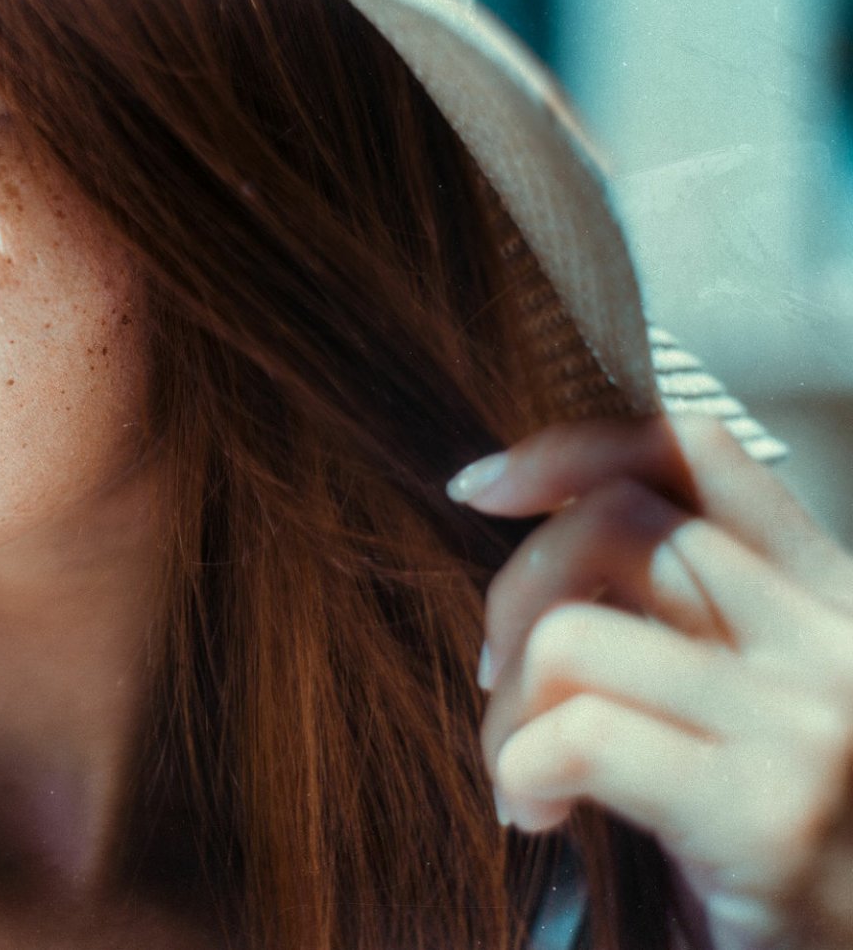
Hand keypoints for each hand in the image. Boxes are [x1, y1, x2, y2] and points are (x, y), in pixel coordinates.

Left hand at [456, 415, 852, 949]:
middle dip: (514, 592)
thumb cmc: (790, 853)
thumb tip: (544, 533)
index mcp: (834, 599)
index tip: (484, 486)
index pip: (695, 451)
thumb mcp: (758, 706)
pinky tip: (535, 816)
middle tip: (496, 676)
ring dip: (507, 709)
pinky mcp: (769, 815)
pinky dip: (521, 771)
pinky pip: (578, 737)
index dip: (570, 448)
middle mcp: (835, 641)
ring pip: (574, 633)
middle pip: (615, 522)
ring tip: (524, 773)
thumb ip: (691, 617)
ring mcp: (809, 724)